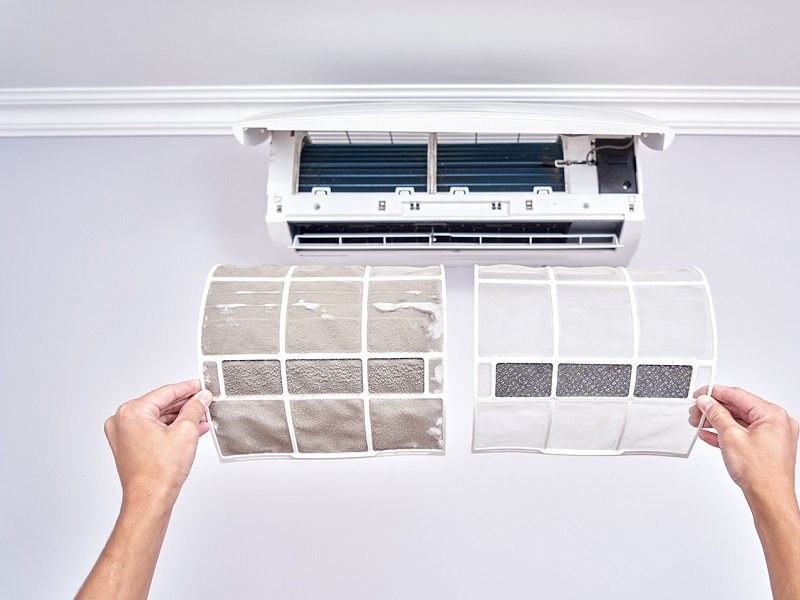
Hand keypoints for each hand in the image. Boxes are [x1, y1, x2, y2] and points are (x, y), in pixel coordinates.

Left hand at [104, 380, 212, 507]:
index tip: (200, 386)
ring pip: (158, 418)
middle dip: (185, 404)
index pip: (165, 392)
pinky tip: (191, 429)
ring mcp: (123, 435)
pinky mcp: (129, 446)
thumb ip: (194, 409)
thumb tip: (201, 397)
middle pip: (160, 404)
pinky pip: (153, 430)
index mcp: (131, 412)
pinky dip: (170, 429)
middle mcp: (122, 421)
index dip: (187, 388)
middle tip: (204, 400)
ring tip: (201, 417)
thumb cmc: (159, 472)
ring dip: (180, 418)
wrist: (149, 499)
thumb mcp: (186, 432)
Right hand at [689, 385, 798, 497]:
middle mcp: (777, 423)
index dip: (715, 393)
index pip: (738, 395)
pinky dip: (727, 433)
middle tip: (696, 411)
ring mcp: (774, 436)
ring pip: (740, 421)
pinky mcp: (768, 447)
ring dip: (718, 421)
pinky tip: (709, 434)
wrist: (769, 499)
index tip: (700, 394)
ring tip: (699, 423)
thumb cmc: (760, 473)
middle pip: (738, 408)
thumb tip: (707, 402)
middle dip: (714, 409)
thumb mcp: (730, 437)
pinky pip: (744, 433)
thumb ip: (716, 415)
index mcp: (773, 415)